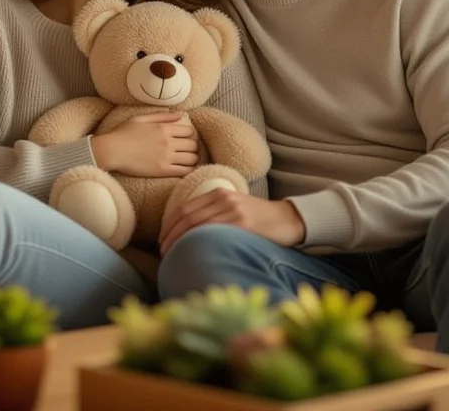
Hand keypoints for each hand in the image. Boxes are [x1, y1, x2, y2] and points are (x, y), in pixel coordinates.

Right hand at [90, 112, 198, 177]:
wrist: (111, 151)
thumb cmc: (123, 133)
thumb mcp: (141, 118)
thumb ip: (162, 116)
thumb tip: (180, 114)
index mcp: (164, 128)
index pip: (189, 131)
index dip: (189, 135)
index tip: (185, 138)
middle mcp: (168, 142)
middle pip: (193, 145)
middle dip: (192, 147)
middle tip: (187, 150)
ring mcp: (166, 157)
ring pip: (192, 158)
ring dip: (192, 158)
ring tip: (187, 160)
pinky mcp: (163, 170)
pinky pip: (185, 171)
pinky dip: (189, 170)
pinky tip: (185, 169)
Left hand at [159, 190, 305, 254]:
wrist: (288, 219)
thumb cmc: (259, 219)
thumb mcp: (234, 208)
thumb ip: (214, 213)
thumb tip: (189, 233)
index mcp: (219, 193)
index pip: (185, 208)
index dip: (169, 225)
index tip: (161, 240)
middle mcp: (224, 198)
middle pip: (187, 216)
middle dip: (170, 235)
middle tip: (161, 252)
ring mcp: (233, 210)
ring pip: (197, 224)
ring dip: (179, 241)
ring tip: (171, 256)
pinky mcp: (243, 223)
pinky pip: (214, 232)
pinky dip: (198, 241)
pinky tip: (192, 252)